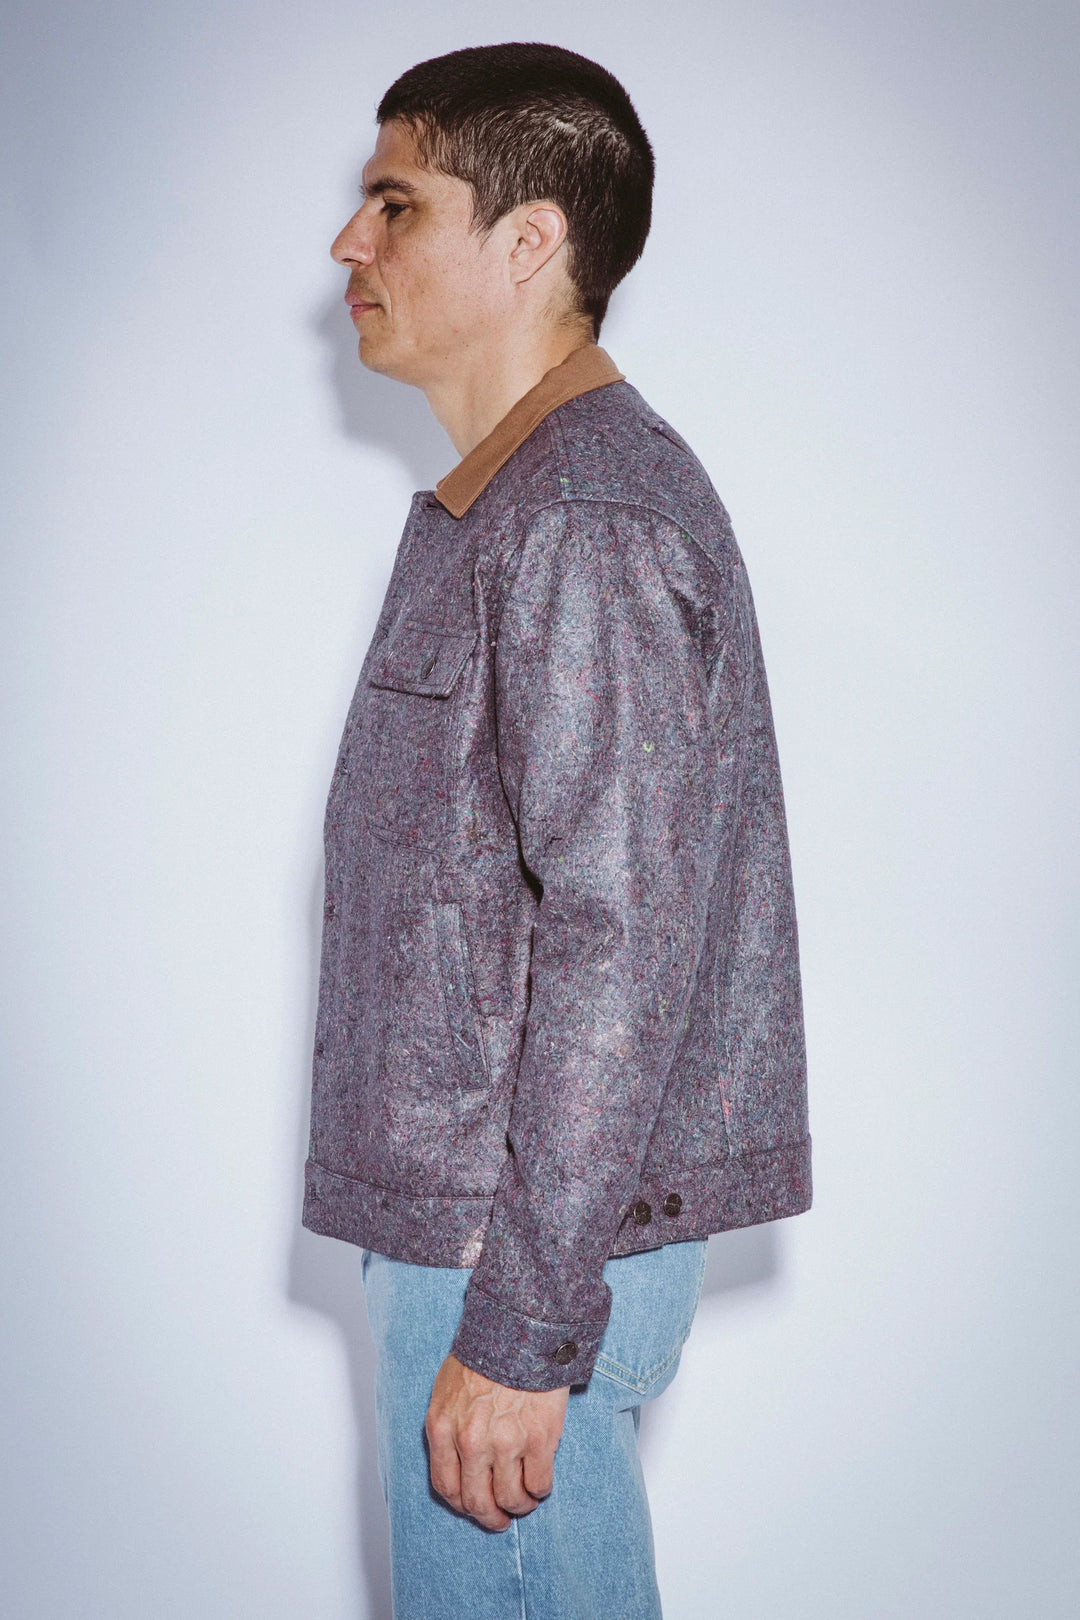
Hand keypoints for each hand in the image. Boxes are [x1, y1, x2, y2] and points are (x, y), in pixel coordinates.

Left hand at [424, 1353, 568, 1530]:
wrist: (520, 1331)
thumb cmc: (483, 1356)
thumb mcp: (447, 1389)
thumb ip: (447, 1426)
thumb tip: (455, 1461)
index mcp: (443, 1428)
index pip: (446, 1486)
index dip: (461, 1504)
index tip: (471, 1506)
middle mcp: (470, 1443)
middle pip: (477, 1502)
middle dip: (489, 1517)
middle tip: (499, 1520)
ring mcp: (505, 1443)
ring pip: (510, 1499)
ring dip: (518, 1507)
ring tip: (523, 1501)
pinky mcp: (538, 1440)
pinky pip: (539, 1485)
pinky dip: (540, 1491)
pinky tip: (539, 1483)